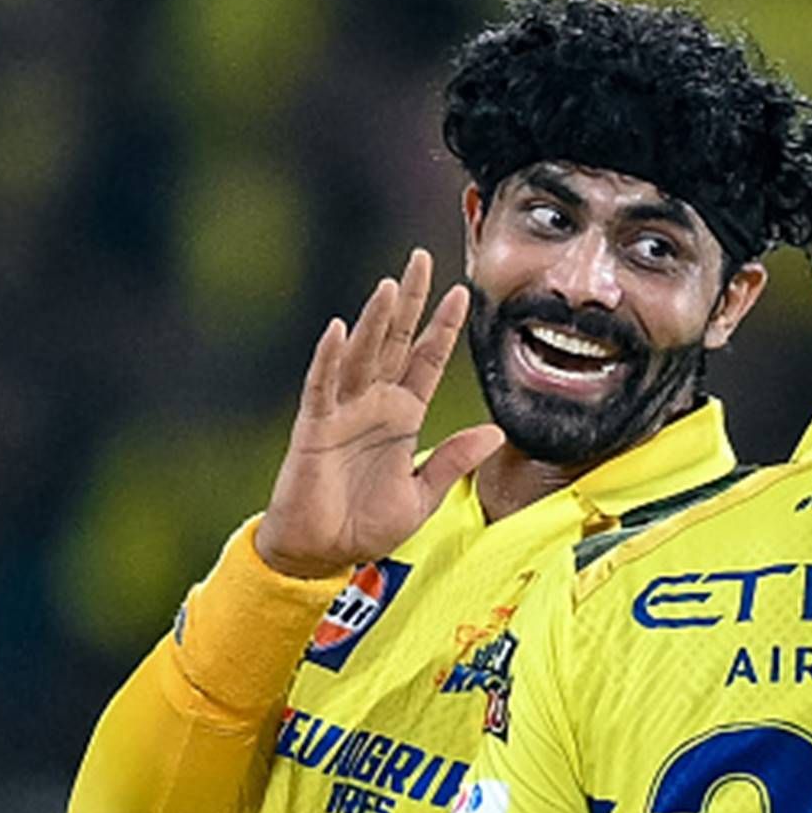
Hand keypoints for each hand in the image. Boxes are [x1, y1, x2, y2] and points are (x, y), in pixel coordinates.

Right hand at [255, 249, 505, 578]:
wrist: (323, 552)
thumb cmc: (368, 525)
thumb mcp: (423, 494)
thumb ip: (454, 460)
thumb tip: (496, 432)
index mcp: (403, 416)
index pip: (427, 361)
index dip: (443, 328)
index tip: (462, 293)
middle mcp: (374, 404)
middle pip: (394, 341)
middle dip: (409, 302)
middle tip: (422, 259)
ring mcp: (343, 411)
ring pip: (361, 354)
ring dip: (375, 321)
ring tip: (391, 286)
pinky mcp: (315, 428)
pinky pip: (322, 386)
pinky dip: (329, 358)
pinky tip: (338, 329)